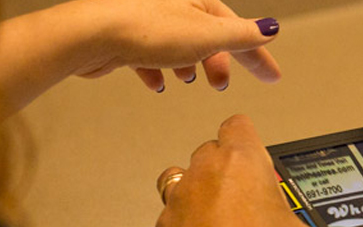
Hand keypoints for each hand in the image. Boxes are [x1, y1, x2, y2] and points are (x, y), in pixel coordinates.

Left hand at [78, 0, 281, 90]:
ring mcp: (150, 20)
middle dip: (219, 62)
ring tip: (188, 80)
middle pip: (209, 37)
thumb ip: (242, 34)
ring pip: (180, 46)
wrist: (91, 36)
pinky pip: (151, 56)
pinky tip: (157, 82)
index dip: (257, 55)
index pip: (239, 30)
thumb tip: (270, 28)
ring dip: (189, 66)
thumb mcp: (207, 34)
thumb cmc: (143, 30)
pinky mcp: (128, 37)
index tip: (271, 75)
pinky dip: (159, 71)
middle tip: (221, 83)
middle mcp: (174, 6)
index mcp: (197, 1)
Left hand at [155, 115, 332, 226]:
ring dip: (198, 192)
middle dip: (225, 168)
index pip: (238, 126)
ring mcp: (180, 199)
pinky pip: (171, 217)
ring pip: (181, 179)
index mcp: (243, 161)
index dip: (246, 137)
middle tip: (245, 194)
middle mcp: (206, 172)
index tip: (254, 150)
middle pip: (209, 151)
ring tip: (217, 216)